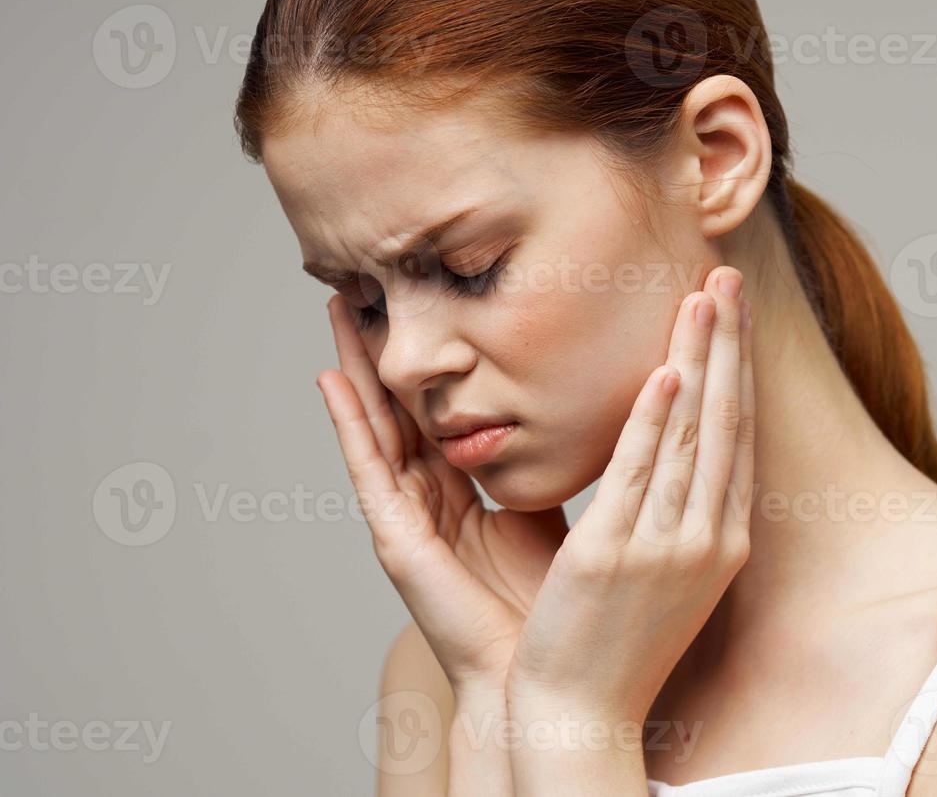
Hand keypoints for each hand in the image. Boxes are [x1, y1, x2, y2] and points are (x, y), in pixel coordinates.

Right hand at [315, 295, 566, 692]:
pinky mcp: (399, 541)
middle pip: (401, 408)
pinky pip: (369, 471)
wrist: (547, 674)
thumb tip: (583, 403)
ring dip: (354, 369)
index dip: (429, 359)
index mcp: (468, 492)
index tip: (425, 301)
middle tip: (364, 285)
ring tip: (337, 311)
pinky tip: (330, 382)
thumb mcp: (554, 509)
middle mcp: (432, 500)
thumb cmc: (554, 602)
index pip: (442, 409)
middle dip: (381, 350)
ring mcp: (410, 519)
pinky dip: (348, 426)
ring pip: (377, 426)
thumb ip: (552, 461)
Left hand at [505, 265, 754, 726]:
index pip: (739, 436)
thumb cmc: (619, 642)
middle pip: (726, 422)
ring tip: (703, 295)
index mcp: (723, 542)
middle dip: (729, 343)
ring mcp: (666, 550)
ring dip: (700, 359)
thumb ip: (674, 512)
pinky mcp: (614, 558)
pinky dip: (655, 421)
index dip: (738, 369)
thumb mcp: (666, 573)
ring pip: (691, 436)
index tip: (734, 312)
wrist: (582, 716)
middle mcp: (707, 540)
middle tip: (729, 275)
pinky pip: (640, 476)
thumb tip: (674, 454)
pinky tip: (665, 372)